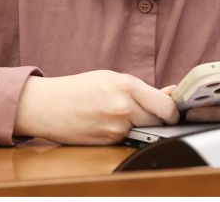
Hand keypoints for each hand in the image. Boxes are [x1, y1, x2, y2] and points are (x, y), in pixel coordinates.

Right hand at [13, 70, 177, 144]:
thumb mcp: (112, 78)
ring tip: (120, 115)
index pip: (166, 106)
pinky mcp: (108, 141)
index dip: (173, 111)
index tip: (173, 111)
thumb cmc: (78, 88)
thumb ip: (142, 89)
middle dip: (159, 119)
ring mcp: (115, 127)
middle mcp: (123, 107)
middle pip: (159, 121)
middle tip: (149, 113)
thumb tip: (170, 94)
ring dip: (140, 126)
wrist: (46, 105)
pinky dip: (124, 134)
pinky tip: (108, 124)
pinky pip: (127, 139)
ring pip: (144, 131)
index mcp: (127, 86)